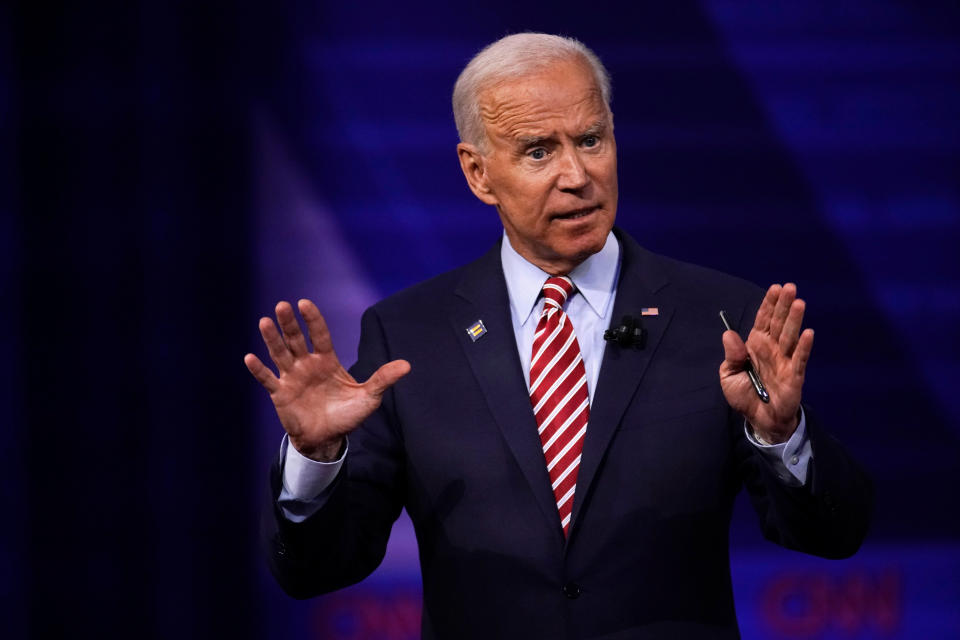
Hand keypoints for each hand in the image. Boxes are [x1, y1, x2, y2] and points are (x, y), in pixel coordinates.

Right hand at [244, 299, 410, 460]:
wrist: (328, 439)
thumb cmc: (347, 415)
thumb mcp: (368, 397)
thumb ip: (383, 379)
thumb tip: (407, 365)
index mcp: (327, 361)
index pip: (319, 334)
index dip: (313, 319)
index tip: (305, 303)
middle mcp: (307, 364)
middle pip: (296, 339)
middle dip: (289, 323)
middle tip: (281, 306)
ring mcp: (292, 378)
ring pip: (280, 354)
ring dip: (272, 339)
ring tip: (264, 322)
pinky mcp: (280, 394)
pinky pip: (267, 379)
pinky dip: (259, 370)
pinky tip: (249, 357)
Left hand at [719, 283, 813, 443]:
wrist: (759, 419)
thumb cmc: (744, 395)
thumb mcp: (729, 375)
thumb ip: (732, 355)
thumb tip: (729, 334)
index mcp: (756, 345)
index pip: (763, 320)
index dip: (769, 304)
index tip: (775, 287)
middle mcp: (772, 349)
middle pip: (778, 323)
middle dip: (783, 305)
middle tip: (790, 286)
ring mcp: (784, 361)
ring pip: (790, 336)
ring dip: (794, 320)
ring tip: (799, 302)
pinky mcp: (793, 376)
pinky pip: (799, 359)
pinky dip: (803, 346)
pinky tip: (808, 333)